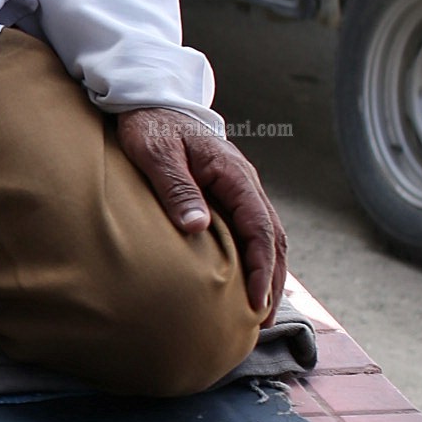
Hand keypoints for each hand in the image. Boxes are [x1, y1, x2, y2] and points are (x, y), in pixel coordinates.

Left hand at [117, 109, 287, 324]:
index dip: (261, 267)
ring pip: (265, 236)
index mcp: (234, 174)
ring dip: (267, 273)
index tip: (255, 301)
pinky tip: (244, 282)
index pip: (259, 227)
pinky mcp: (226, 194)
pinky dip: (254, 258)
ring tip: (257, 312)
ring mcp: (239, 188)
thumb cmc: (150, 125)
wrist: (150, 100)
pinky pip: (250, 230)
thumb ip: (176, 189)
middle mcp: (244, 183)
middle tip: (261, 322)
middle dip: (271, 280)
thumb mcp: (156, 154)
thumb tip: (197, 228)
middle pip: (272, 238)